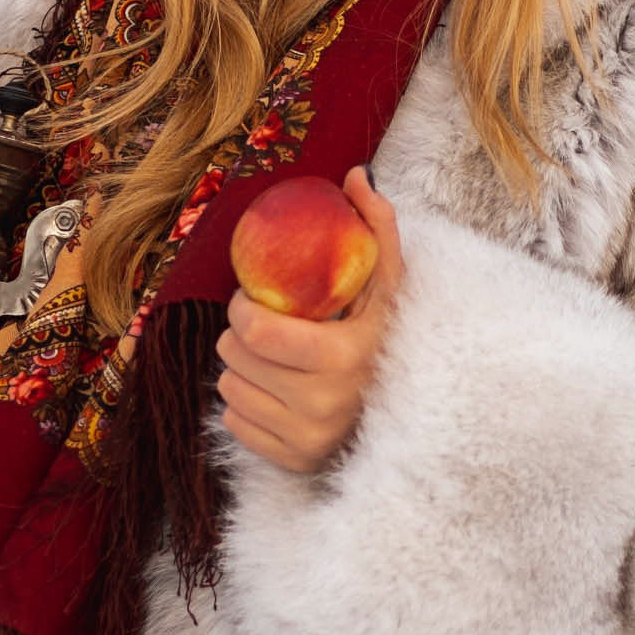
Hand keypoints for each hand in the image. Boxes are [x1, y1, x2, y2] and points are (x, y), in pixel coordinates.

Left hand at [217, 168, 402, 475]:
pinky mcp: (292, 460)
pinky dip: (245, 403)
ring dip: (241, 368)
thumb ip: (377, 228)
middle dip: (240, 334)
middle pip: (234, 356)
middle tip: (262, 325)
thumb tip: (358, 174)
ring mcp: (308, 438)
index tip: (256, 296)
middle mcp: (324, 405)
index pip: (255, 331)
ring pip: (228, 388)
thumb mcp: (388, 284)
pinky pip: (234, 422)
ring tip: (272, 359)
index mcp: (345, 357)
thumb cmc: (388, 336)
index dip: (242, 306)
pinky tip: (275, 392)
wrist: (406, 411)